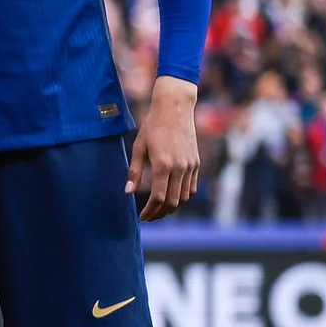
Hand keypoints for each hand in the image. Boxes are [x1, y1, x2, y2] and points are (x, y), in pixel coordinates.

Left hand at [128, 76, 200, 220]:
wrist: (175, 109)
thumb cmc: (152, 126)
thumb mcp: (138, 147)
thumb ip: (134, 171)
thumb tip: (128, 192)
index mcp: (163, 165)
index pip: (158, 197)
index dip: (149, 210)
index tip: (142, 216)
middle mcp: (180, 168)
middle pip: (172, 201)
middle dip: (160, 213)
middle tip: (149, 217)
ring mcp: (190, 166)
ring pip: (184, 197)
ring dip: (172, 208)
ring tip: (159, 211)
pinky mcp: (196, 163)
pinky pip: (192, 187)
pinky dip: (183, 197)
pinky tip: (172, 199)